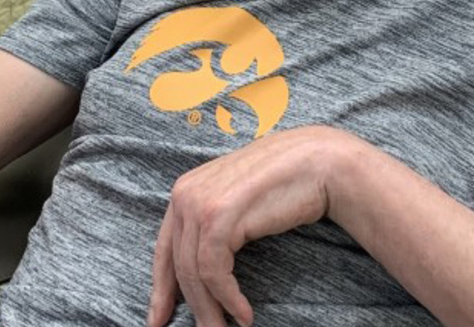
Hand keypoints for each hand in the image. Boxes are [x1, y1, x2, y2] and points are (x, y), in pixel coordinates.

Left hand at [147, 125, 350, 326]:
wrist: (315, 162)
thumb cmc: (281, 183)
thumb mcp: (235, 202)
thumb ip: (212, 224)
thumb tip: (197, 269)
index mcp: (186, 189)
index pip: (164, 248)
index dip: (161, 288)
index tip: (158, 319)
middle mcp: (185, 193)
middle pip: (178, 265)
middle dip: (191, 305)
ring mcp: (200, 203)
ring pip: (194, 274)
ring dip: (211, 309)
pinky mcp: (219, 216)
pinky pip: (214, 272)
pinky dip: (228, 299)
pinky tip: (244, 315)